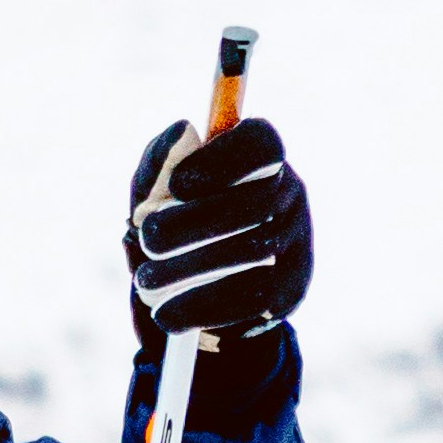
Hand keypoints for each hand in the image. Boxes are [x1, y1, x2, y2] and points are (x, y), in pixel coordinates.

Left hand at [126, 106, 311, 347]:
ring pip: (255, 251)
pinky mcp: (291, 289)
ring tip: (147, 281)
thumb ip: (158, 164)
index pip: (263, 143)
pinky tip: (167, 313)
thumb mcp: (152, 195)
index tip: (178, 184)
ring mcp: (296, 241)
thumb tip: (182, 129)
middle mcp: (288, 193)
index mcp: (258, 159)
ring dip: (191, 268)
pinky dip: (204, 306)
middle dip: (192, 223)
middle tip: (149, 240)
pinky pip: (255, 297)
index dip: (222, 161)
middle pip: (256, 201)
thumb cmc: (172, 229)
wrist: (192, 298)